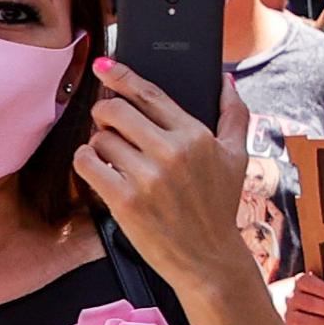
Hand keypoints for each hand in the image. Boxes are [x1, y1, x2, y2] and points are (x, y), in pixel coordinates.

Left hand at [78, 57, 253, 286]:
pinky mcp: (125, 200)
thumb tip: (226, 80)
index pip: (150, 94)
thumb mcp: (237, 158)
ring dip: (98, 143)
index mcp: (195, 136)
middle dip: (105, 112)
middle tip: (108, 124)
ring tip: (112, 156)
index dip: (122, 75)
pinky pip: (88, 163)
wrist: (207, 259)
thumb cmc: (219, 207)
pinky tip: (98, 167)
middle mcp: (171, 152)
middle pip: (115, 110)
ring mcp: (147, 177)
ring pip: (99, 138)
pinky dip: (86, 161)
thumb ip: (234, 115)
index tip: (105, 65)